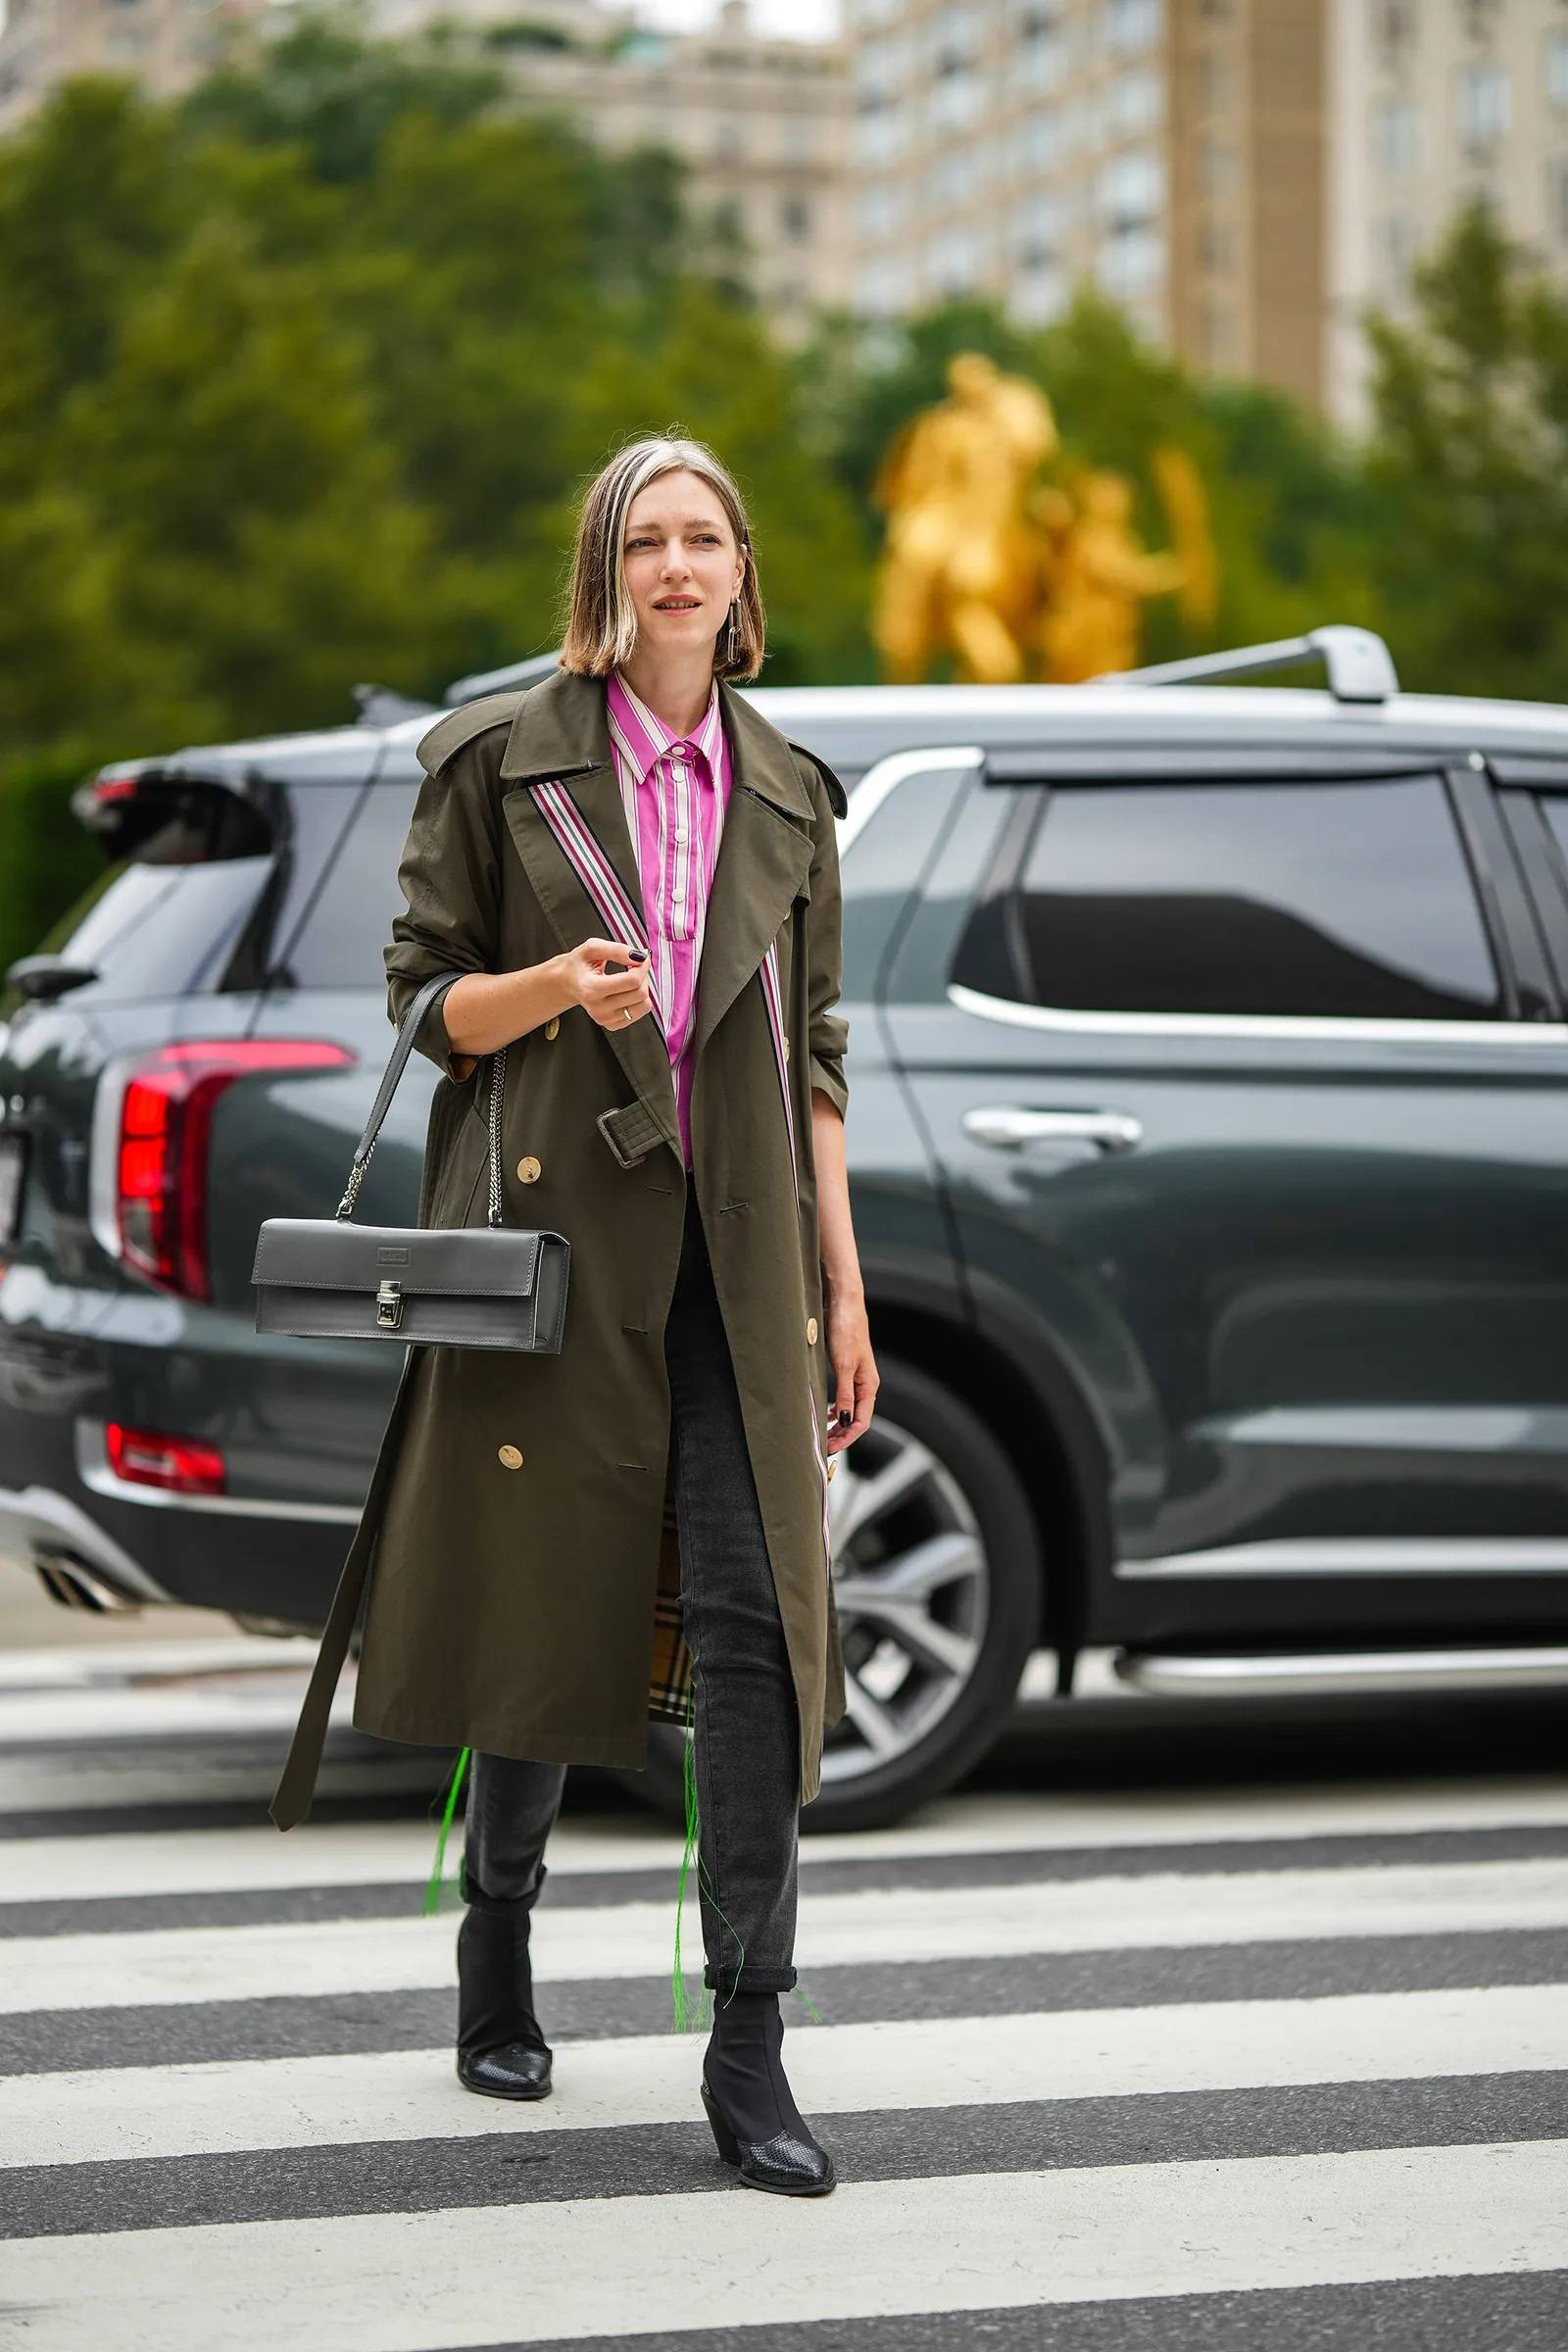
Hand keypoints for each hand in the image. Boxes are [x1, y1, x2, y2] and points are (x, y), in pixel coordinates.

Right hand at [561, 937, 653, 1029]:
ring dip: (643, 987)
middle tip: (633, 966)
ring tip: (629, 978)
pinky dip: (639, 999)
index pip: (633, 981)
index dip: (642, 966)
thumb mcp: (593, 948)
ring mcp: (605, 1019)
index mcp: (591, 989)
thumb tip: (640, 957)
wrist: (566, 983)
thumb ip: (617, 950)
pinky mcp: (612, 1025)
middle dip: (642, 976)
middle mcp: (598, 1008)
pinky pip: (640, 1012)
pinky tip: (625, 990)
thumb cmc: (579, 964)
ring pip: (644, 1005)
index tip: (639, 957)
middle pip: (640, 993)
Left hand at [823, 1280, 876, 1452]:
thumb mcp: (843, 1365)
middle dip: (842, 1435)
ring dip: (838, 1424)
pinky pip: (843, 1398)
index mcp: (869, 1385)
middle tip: (823, 1447)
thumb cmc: (846, 1330)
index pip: (861, 1421)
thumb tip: (843, 1419)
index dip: (847, 1438)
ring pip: (850, 1409)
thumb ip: (844, 1394)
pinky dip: (835, 1410)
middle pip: (856, 1418)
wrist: (843, 1304)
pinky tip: (826, 1413)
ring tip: (824, 1435)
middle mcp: (865, 1384)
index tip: (831, 1448)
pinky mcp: (846, 1370)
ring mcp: (856, 1377)